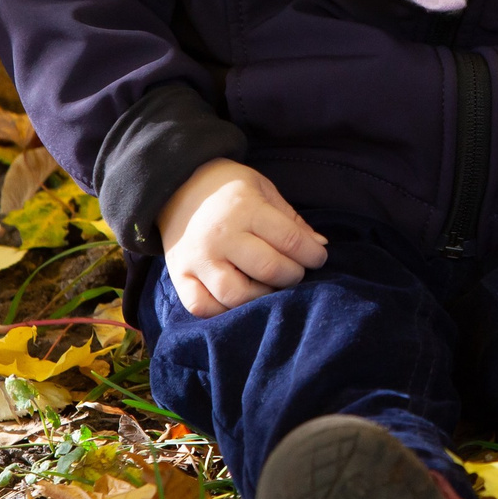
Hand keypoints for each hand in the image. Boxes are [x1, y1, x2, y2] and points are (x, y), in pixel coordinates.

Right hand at [157, 159, 328, 317]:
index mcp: (245, 209)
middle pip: (268, 269)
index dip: (312, 254)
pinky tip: (239, 302)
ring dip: (262, 297)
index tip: (318, 258)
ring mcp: (198, 259)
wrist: (177, 186)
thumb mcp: (263, 190)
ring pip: (237, 295)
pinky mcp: (179, 276)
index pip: (290, 240)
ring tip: (269, 287)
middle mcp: (221, 236)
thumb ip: (291, 220)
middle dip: (292, 276)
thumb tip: (320, 246)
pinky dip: (223, 312)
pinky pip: (201, 307)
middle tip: (295, 272)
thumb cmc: (229, 189)